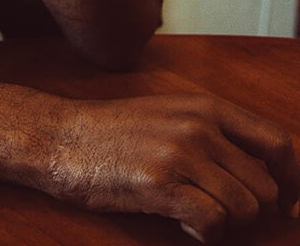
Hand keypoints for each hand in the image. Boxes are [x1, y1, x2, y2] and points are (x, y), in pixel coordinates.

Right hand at [37, 93, 299, 242]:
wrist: (63, 137)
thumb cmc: (117, 133)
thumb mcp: (171, 115)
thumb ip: (214, 134)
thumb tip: (264, 174)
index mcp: (206, 107)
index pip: (277, 143)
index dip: (293, 180)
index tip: (288, 206)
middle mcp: (199, 126)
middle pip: (264, 188)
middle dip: (248, 210)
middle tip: (218, 211)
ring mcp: (181, 153)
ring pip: (243, 209)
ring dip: (225, 223)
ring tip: (195, 213)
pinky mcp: (161, 182)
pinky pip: (213, 223)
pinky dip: (204, 232)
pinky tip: (181, 221)